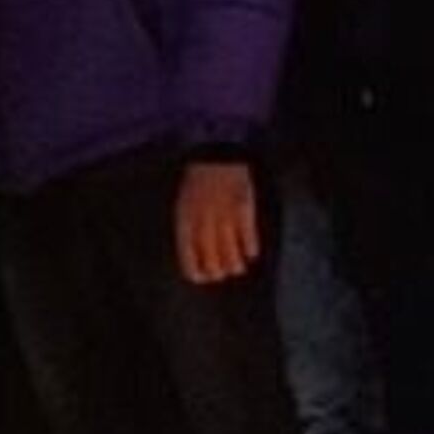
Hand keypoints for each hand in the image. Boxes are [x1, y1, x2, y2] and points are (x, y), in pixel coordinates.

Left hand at [173, 159, 262, 286]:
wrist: (216, 156)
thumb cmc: (198, 184)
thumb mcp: (183, 207)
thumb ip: (187, 232)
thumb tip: (195, 258)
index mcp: (185, 224)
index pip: (189, 261)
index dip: (198, 274)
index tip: (205, 278)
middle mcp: (204, 224)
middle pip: (212, 263)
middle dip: (218, 273)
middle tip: (223, 273)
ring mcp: (224, 217)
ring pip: (231, 255)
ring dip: (235, 266)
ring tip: (237, 267)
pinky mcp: (243, 209)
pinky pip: (248, 238)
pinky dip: (250, 249)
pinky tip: (251, 253)